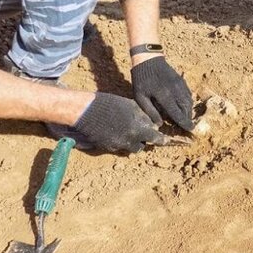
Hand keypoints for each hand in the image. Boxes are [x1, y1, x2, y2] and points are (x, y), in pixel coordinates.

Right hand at [74, 93, 190, 152]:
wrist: (86, 110)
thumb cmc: (110, 103)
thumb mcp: (130, 106)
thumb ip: (143, 116)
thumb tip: (153, 124)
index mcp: (137, 128)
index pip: (155, 138)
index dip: (161, 140)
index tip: (166, 141)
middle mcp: (129, 139)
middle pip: (144, 145)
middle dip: (146, 140)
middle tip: (147, 135)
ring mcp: (118, 145)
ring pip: (133, 148)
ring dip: (135, 143)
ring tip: (132, 133)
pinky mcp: (108, 148)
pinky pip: (120, 148)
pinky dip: (123, 143)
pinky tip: (119, 133)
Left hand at [131, 56, 193, 130]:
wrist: (148, 59)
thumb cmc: (141, 78)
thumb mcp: (140, 96)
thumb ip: (150, 111)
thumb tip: (160, 124)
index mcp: (165, 96)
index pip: (178, 113)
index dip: (184, 123)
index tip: (190, 130)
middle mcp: (175, 91)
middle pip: (186, 109)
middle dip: (187, 119)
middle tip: (186, 126)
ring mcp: (180, 85)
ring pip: (189, 102)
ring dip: (189, 111)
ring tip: (186, 118)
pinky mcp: (181, 81)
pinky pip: (188, 94)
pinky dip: (188, 103)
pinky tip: (185, 107)